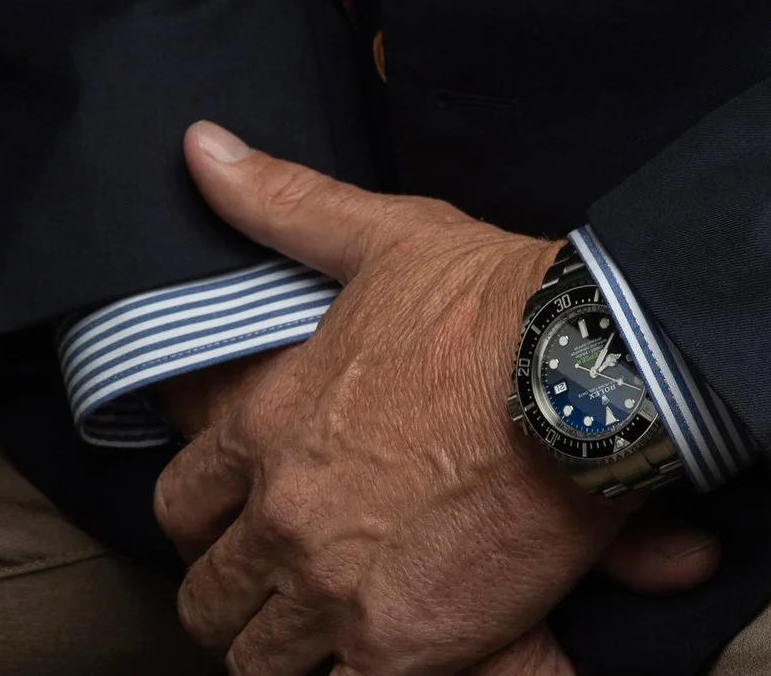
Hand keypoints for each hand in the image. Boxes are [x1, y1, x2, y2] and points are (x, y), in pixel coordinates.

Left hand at [152, 125, 717, 672]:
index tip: (236, 519)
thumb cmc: (494, 299)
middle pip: (208, 597)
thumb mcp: (383, 237)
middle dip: (236, 593)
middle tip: (279, 584)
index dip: (202, 517)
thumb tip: (199, 146)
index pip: (180, 503)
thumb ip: (283, 203)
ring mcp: (334, 590)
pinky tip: (377, 658)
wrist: (590, 372)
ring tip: (326, 630)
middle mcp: (283, 514)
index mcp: (267, 422)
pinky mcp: (400, 649)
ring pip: (256, 662)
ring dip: (285, 647)